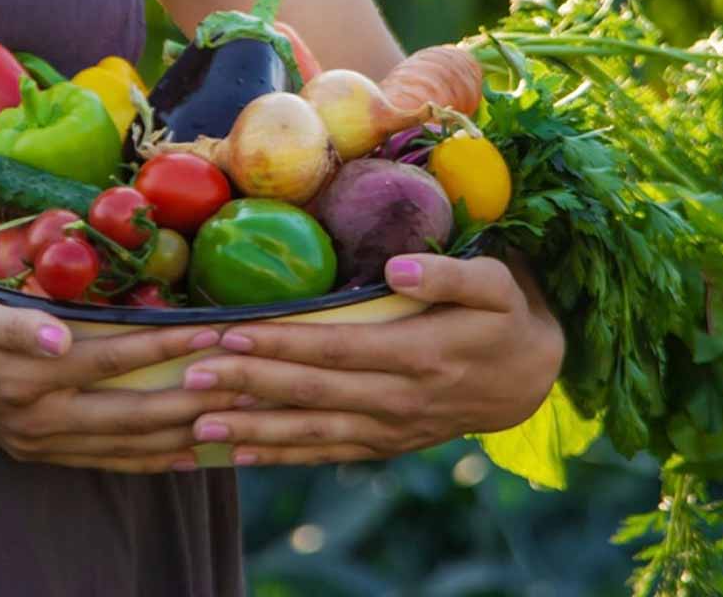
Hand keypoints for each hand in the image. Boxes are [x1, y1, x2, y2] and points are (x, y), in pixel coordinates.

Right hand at [0, 274, 242, 472]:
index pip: (115, 358)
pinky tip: (192, 455)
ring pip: (128, 445)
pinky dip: (153, 459)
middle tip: (249, 382)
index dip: (168, 345)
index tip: (217, 332)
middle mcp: (38, 416)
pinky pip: (108, 461)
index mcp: (26, 375)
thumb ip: (12, 327)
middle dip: (197, 398)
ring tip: (239, 421)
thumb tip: (59, 339)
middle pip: (135, 412)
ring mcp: (39, 440)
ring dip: (186, 434)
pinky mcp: (40, 450)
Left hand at [181, 254, 564, 465]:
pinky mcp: (386, 444)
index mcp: (422, 355)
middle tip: (191, 375)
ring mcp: (391, 428)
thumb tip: (396, 267)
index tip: (230, 332)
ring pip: (313, 433)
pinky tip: (237, 454)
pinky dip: (281, 455)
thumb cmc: (507, 316)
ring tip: (197, 425)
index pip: (338, 349)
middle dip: (249, 385)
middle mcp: (401, 399)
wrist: (531, 379)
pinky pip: (326, 453)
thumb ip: (449, 275)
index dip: (282, 343)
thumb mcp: (496, 285)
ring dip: (252, 430)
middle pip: (313, 394)